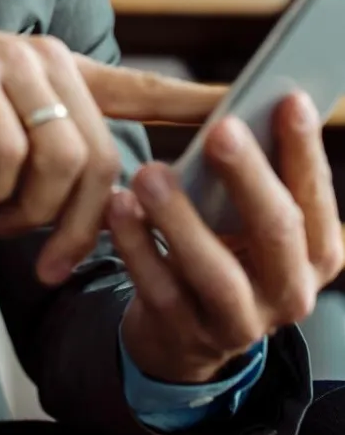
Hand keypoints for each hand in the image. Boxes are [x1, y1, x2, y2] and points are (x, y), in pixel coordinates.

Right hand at [0, 15, 221, 282]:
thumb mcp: (1, 133)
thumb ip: (47, 156)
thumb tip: (85, 215)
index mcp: (60, 71)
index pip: (138, 87)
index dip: (188, 102)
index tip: (233, 110)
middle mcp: (46, 60)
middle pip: (102, 156)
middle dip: (82, 226)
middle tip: (48, 262)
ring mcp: (9, 63)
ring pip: (62, 158)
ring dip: (35, 213)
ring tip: (2, 223)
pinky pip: (7, 153)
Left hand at [109, 93, 344, 384]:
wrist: (183, 332)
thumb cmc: (221, 246)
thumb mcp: (247, 217)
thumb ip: (253, 172)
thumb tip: (249, 99)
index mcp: (315, 251)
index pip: (315, 196)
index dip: (304, 149)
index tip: (288, 98)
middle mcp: (290, 291)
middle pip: (277, 231)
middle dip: (249, 177)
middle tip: (220, 130)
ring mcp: (239, 322)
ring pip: (216, 272)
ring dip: (182, 219)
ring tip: (149, 173)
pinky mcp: (185, 336)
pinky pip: (159, 290)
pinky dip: (137, 246)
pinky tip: (118, 207)